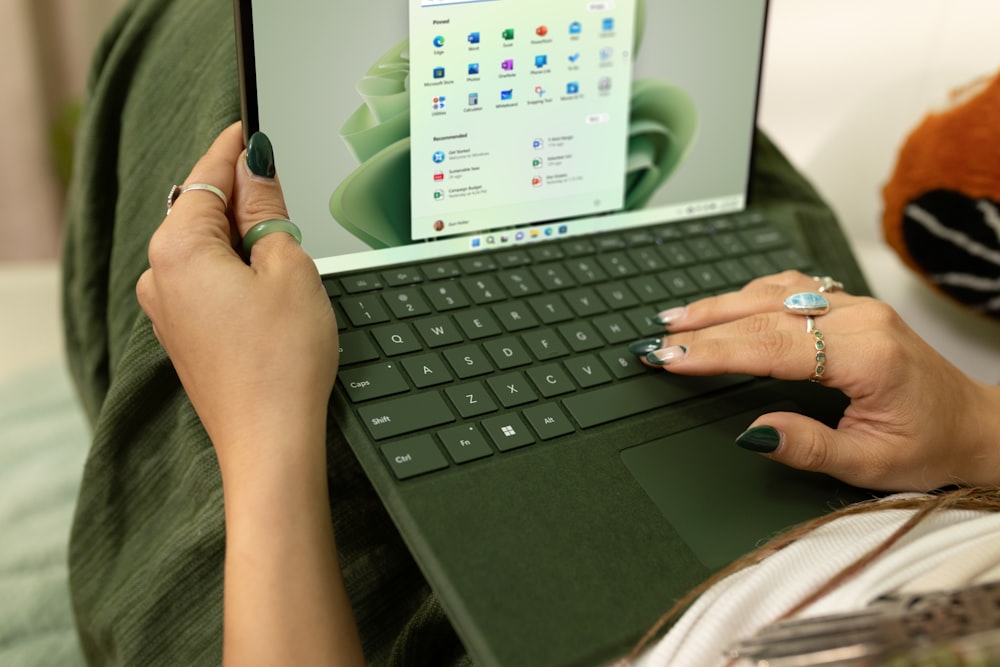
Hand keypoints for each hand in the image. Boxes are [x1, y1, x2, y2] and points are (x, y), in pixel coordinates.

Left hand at [136, 123, 338, 468]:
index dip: (235, 148)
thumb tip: (257, 171)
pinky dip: (235, 271)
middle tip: (288, 190)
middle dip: (242, 197)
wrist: (270, 441)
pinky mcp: (185, 335)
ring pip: (206, 249)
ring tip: (288, 253)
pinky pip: (206, 282)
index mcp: (177, 249)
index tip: (253, 126)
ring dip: (242, 238)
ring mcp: (168, 310)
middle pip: (201, 210)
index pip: (206, 175)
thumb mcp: (288, 267)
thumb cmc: (281, 361)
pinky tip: (270, 286)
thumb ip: (266, 210)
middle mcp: (160, 276)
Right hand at [639, 270, 999, 490]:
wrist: (976, 425)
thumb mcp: (872, 465)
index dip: (714, 351)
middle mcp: (860, 318)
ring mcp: (856, 306)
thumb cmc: (930, 447)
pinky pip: (791, 289)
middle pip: (764, 312)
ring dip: (720, 304)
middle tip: (657, 339)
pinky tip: (722, 306)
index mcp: (866, 355)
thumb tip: (754, 433)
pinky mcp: (851, 307)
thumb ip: (810, 447)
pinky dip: (748, 296)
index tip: (670, 358)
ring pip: (774, 292)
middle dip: (703, 326)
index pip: (770, 346)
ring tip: (675, 320)